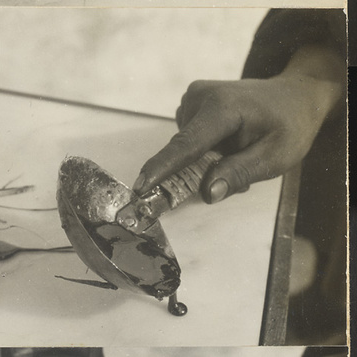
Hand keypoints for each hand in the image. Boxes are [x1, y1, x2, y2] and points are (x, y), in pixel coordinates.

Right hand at [133, 46, 343, 203]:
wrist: (294, 95)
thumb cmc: (290, 125)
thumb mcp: (276, 156)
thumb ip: (240, 173)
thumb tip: (207, 193)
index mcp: (223, 108)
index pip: (187, 145)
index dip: (163, 168)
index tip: (141, 187)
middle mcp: (200, 97)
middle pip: (185, 150)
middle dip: (202, 169)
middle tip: (240, 169)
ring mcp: (193, 96)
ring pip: (186, 146)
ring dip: (206, 159)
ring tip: (238, 150)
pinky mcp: (190, 101)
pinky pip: (188, 137)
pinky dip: (204, 148)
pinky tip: (228, 142)